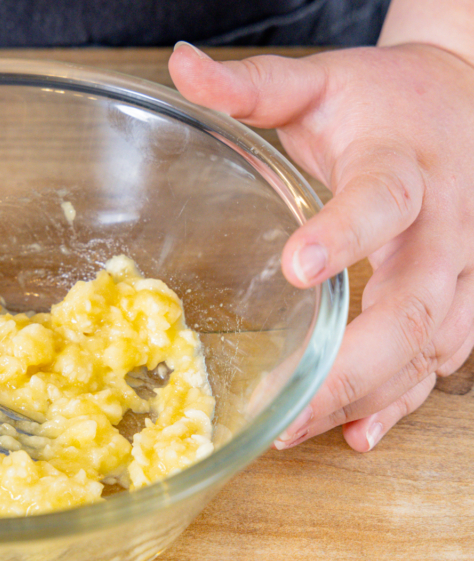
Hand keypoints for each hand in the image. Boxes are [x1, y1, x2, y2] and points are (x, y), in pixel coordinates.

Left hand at [169, 42, 473, 450]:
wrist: (464, 98)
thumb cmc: (381, 97)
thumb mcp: (317, 81)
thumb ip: (251, 85)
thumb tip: (179, 63)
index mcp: (405, 161)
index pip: (385, 199)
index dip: (347, 232)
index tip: (298, 266)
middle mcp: (448, 223)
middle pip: (415, 305)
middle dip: (353, 362)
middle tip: (288, 402)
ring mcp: (466, 266)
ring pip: (432, 345)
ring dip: (370, 393)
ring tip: (299, 428)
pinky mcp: (466, 295)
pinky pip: (444, 358)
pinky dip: (401, 400)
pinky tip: (357, 431)